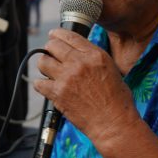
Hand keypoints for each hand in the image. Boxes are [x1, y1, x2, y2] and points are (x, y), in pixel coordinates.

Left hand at [33, 29, 138, 144]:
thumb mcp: (111, 69)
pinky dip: (41, 85)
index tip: (53, 35)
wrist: (114, 123)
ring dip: (44, 65)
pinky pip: (39, 83)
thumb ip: (93, 59)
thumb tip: (78, 53)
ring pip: (43, 62)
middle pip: (52, 46)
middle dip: (49, 49)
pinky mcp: (58, 94)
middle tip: (49, 54)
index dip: (57, 34)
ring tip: (49, 71)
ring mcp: (67, 78)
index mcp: (95, 55)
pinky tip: (47, 87)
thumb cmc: (117, 100)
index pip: (69, 36)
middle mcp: (79, 63)